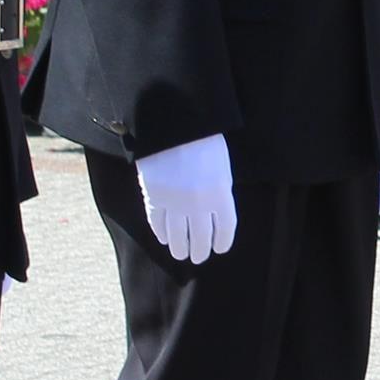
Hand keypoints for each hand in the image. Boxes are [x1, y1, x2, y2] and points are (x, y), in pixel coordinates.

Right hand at [136, 133, 238, 262]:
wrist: (173, 123)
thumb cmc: (203, 140)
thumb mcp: (221, 167)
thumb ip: (219, 191)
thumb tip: (214, 214)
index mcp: (221, 194)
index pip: (225, 229)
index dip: (222, 242)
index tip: (219, 248)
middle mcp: (199, 204)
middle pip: (201, 238)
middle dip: (199, 250)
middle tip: (197, 257)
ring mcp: (175, 202)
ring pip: (178, 236)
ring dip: (180, 248)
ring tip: (180, 254)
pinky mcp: (154, 197)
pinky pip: (158, 223)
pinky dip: (161, 234)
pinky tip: (165, 239)